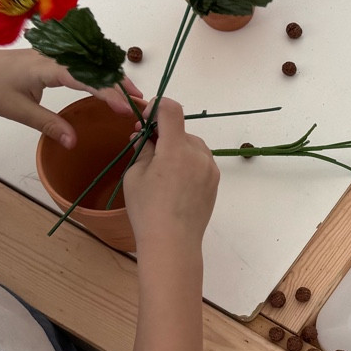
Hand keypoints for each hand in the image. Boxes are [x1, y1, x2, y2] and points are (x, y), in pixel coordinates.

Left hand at [0, 48, 142, 146]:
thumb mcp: (18, 111)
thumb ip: (48, 125)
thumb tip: (74, 143)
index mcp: (45, 66)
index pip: (84, 77)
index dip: (107, 91)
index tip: (125, 107)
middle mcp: (54, 55)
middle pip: (95, 65)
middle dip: (119, 83)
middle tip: (140, 102)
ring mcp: (54, 54)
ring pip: (91, 62)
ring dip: (113, 77)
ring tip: (132, 96)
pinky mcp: (53, 57)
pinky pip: (82, 62)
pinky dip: (100, 74)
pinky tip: (111, 85)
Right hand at [121, 97, 218, 245]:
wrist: (172, 243)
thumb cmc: (147, 210)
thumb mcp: (135, 175)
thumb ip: (144, 149)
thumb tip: (146, 136)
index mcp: (176, 150)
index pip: (171, 110)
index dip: (156, 106)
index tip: (145, 119)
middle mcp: (199, 154)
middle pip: (181, 130)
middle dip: (163, 133)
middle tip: (146, 149)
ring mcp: (210, 168)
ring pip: (192, 145)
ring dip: (176, 147)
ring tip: (161, 169)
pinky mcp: (215, 181)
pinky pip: (200, 161)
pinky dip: (187, 162)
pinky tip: (174, 182)